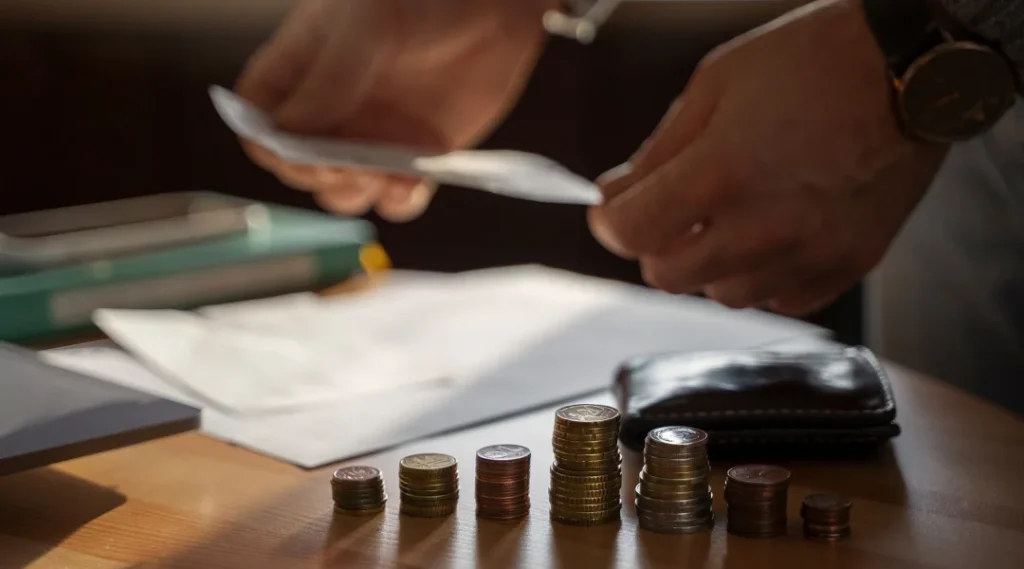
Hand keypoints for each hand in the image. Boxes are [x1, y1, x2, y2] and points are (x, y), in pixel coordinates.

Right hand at [235, 0, 555, 220]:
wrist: (493, 5)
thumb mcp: (365, 24)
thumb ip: (328, 78)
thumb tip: (289, 134)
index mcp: (303, 71)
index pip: (259, 120)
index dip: (266, 143)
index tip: (292, 150)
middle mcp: (333, 110)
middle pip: (296, 166)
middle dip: (312, 174)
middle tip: (342, 163)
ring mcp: (373, 137)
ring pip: (341, 190)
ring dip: (351, 193)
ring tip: (377, 174)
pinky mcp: (418, 156)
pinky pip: (396, 197)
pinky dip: (398, 201)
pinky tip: (408, 184)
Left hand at [588, 0, 947, 315]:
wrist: (911, 69)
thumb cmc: (811, 63)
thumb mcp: (715, 85)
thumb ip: (658, 152)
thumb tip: (613, 198)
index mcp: (722, 171)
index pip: (632, 233)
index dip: (611, 223)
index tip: (616, 210)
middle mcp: (766, 225)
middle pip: (669, 277)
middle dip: (657, 245)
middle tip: (673, 212)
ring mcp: (811, 251)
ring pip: (724, 294)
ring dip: (711, 264)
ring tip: (731, 216)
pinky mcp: (848, 265)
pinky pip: (780, 299)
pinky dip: (763, 276)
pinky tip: (772, 234)